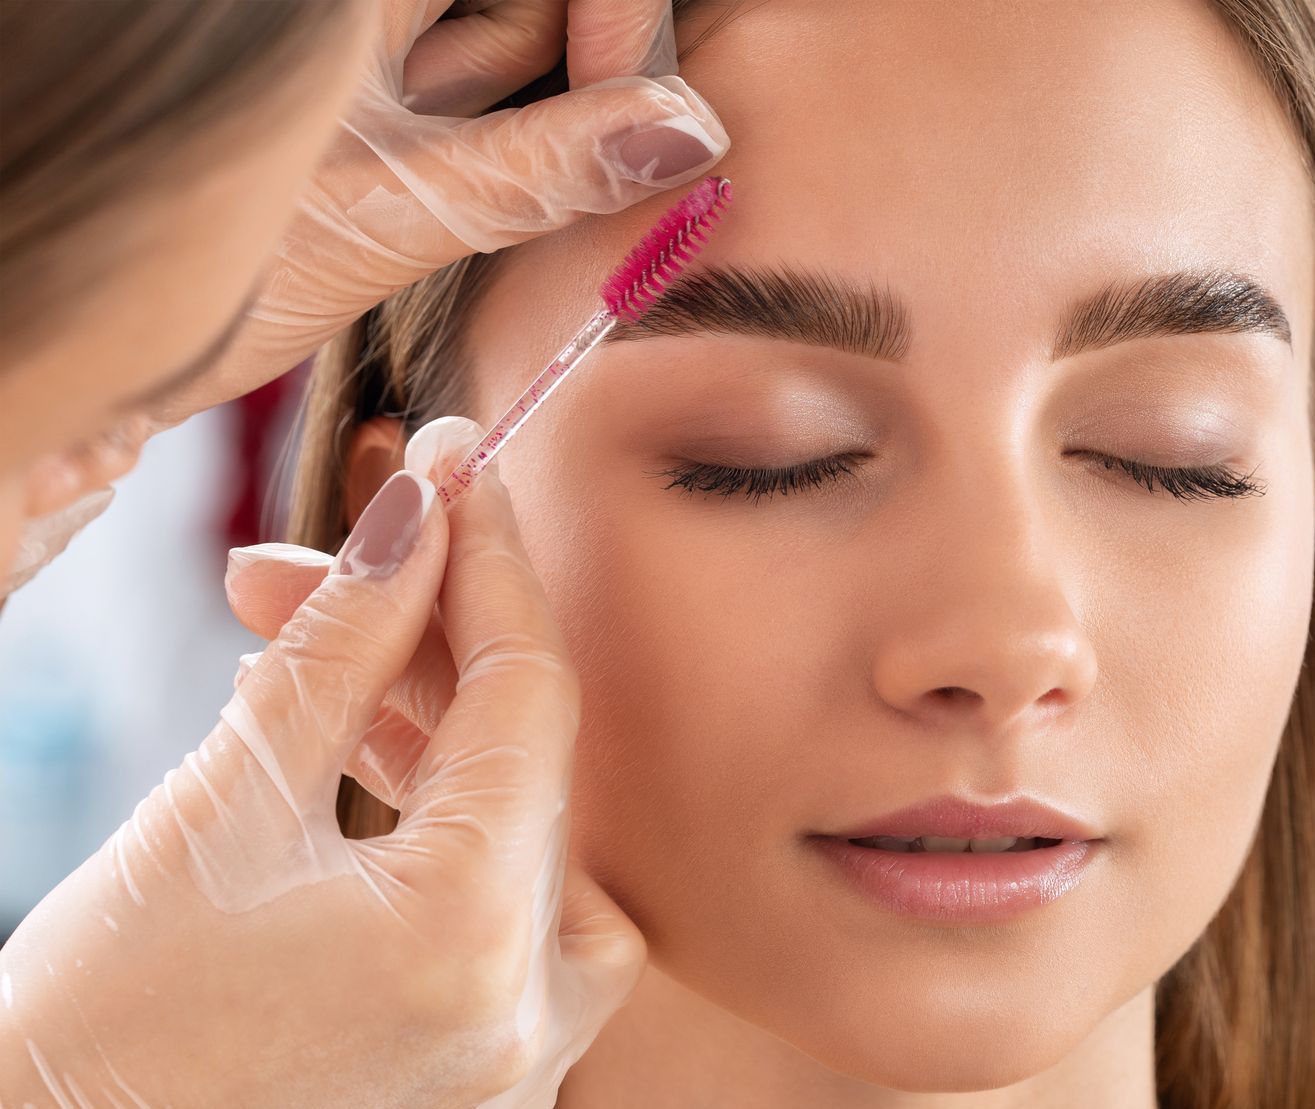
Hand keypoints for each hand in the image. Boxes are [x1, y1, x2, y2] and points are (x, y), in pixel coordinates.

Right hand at [0, 418, 641, 1108]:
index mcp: (474, 935)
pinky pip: (523, 924)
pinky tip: (374, 778)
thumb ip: (344, 644)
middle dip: (428, 652)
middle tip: (325, 570)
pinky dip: (463, 842)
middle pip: (530, 768)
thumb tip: (419, 510)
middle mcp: (533, 1011)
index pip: (527, 698)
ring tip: (324, 675)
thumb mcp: (224, 800)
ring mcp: (526, 1063)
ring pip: (536, 841)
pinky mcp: (499, 1085)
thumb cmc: (102, 1012)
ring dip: (443, 746)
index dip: (489, 568)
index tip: (458, 469)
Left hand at [154, 0, 726, 424]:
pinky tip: (462, 187)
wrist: (89, 335)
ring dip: (533, 114)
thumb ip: (551, 169)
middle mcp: (370, 8)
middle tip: (543, 155)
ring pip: (517, 36)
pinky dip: (506, 141)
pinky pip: (484, 92)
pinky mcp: (374, 95)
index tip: (637, 101)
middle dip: (572, 65)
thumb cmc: (199, 259)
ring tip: (443, 183)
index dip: (610, 11)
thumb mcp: (399, 212)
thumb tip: (691, 133)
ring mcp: (368, 44)